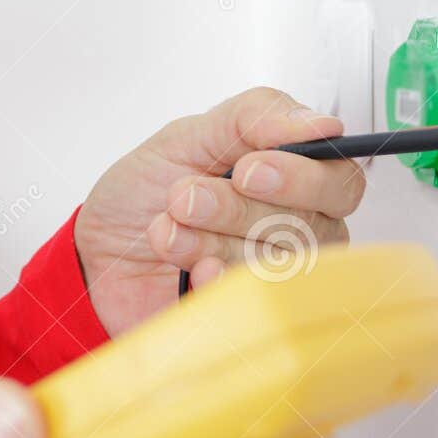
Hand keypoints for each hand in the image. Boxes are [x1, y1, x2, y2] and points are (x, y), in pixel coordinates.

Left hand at [74, 86, 365, 335]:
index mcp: (295, 181)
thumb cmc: (145, 193)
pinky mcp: (245, 318)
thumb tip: (323, 124)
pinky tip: (189, 270)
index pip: (341, 181)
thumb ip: (251, 119)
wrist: (96, 253)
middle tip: (184, 197)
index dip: (301, 177)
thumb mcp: (186, 137)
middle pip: (310, 226)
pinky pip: (253, 306)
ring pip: (278, 265)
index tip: (247, 169)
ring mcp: (275, 281)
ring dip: (212, 239)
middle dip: (239, 209)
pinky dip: (215, 282)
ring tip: (164, 228)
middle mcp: (298, 234)